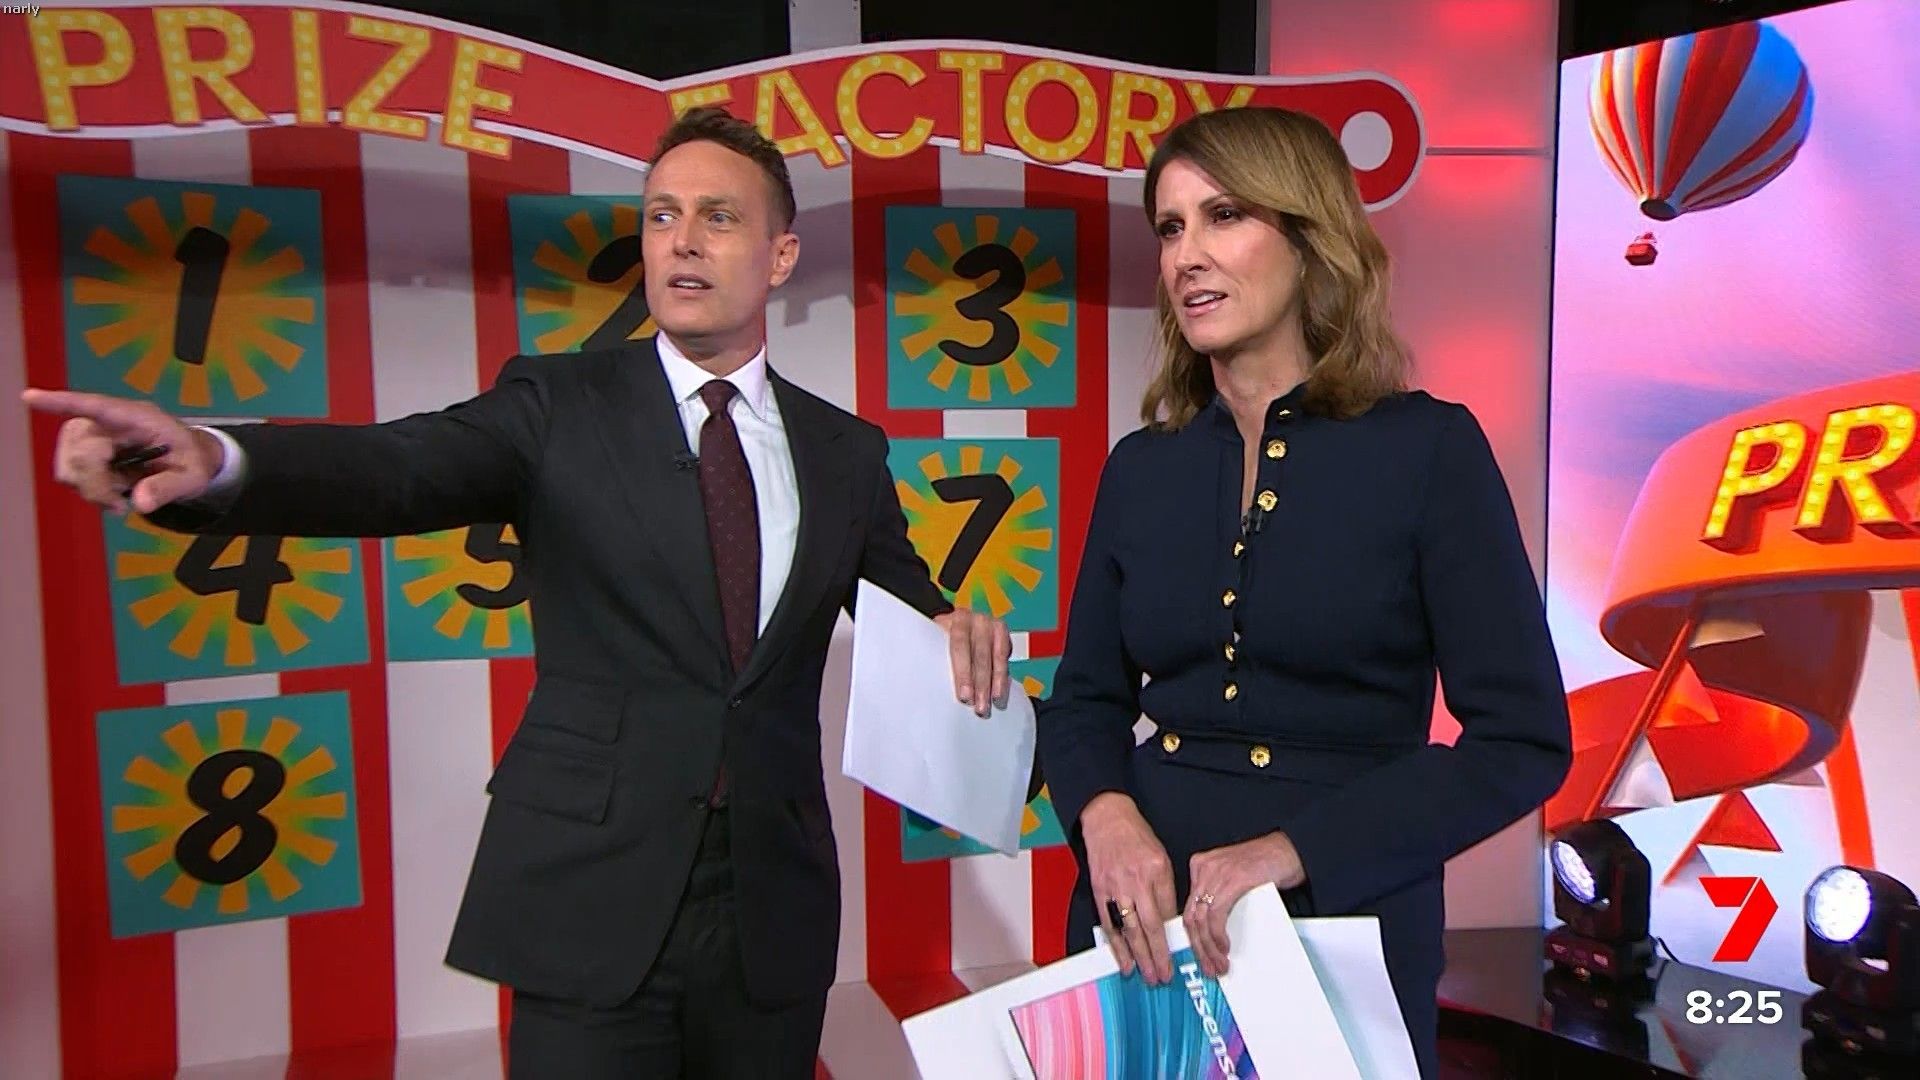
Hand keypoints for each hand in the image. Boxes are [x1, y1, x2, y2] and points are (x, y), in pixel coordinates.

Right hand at [22, 388, 220, 514]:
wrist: (189, 461)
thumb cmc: (191, 460)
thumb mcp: (193, 476)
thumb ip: (169, 487)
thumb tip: (140, 502)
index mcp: (138, 418)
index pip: (97, 406)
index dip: (63, 403)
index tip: (30, 398)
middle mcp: (109, 423)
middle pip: (79, 451)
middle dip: (95, 484)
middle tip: (120, 505)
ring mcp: (94, 437)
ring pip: (69, 466)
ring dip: (91, 489)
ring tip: (120, 499)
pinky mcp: (86, 452)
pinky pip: (71, 475)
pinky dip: (89, 491)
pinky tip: (113, 494)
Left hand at [933, 607, 1008, 716]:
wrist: (955, 622)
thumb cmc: (942, 638)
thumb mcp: (934, 641)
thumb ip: (937, 658)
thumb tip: (932, 688)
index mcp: (953, 619)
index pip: (959, 645)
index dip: (963, 673)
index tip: (964, 696)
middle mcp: (974, 619)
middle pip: (979, 654)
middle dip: (980, 683)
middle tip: (979, 706)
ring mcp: (990, 624)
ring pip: (995, 657)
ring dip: (994, 683)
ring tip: (991, 704)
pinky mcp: (1001, 632)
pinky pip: (1004, 657)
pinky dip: (1002, 677)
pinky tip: (999, 693)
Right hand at [1081, 792, 1176, 984]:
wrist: (1107, 818)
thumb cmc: (1136, 837)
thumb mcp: (1161, 857)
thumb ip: (1164, 888)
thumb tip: (1170, 920)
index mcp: (1157, 870)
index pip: (1169, 911)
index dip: (1175, 936)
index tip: (1182, 954)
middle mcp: (1137, 880)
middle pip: (1150, 926)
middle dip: (1159, 954)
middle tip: (1165, 975)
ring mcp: (1116, 887)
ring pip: (1130, 929)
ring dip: (1139, 956)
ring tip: (1147, 974)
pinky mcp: (1099, 890)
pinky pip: (1109, 924)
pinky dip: (1116, 945)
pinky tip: (1124, 960)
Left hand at [1182, 831, 1305, 978]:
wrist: (1289, 851)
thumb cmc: (1266, 865)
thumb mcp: (1234, 880)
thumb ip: (1220, 898)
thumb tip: (1213, 933)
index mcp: (1200, 867)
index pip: (1187, 909)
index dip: (1192, 937)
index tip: (1200, 956)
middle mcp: (1204, 868)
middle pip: (1191, 916)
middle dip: (1199, 948)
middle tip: (1209, 967)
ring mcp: (1216, 873)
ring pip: (1201, 919)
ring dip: (1209, 947)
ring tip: (1219, 963)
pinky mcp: (1233, 880)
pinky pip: (1216, 915)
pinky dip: (1218, 936)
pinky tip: (1224, 947)